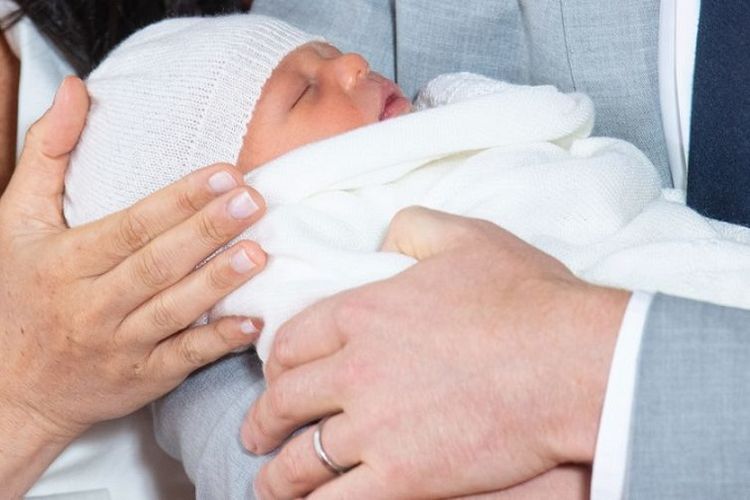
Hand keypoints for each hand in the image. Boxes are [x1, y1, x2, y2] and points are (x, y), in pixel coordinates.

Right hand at [0, 78, 266, 492]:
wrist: (13, 389)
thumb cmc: (19, 294)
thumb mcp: (17, 221)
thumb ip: (48, 153)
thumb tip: (76, 90)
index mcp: (67, 261)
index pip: (131, 226)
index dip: (179, 199)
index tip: (224, 172)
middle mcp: (93, 304)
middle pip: (157, 264)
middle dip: (208, 231)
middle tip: (253, 201)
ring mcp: (120, 345)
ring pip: (174, 310)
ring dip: (218, 282)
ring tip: (259, 253)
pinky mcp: (143, 377)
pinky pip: (184, 358)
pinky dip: (219, 341)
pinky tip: (253, 321)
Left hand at [243, 207, 628, 498]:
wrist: (569, 360)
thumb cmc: (524, 298)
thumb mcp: (466, 238)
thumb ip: (414, 227)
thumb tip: (387, 233)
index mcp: (362, 313)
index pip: (292, 341)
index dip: (276, 363)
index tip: (275, 377)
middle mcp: (354, 370)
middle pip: (284, 401)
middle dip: (263, 421)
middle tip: (256, 433)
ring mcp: (374, 427)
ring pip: (302, 460)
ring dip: (277, 476)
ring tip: (270, 483)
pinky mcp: (403, 476)